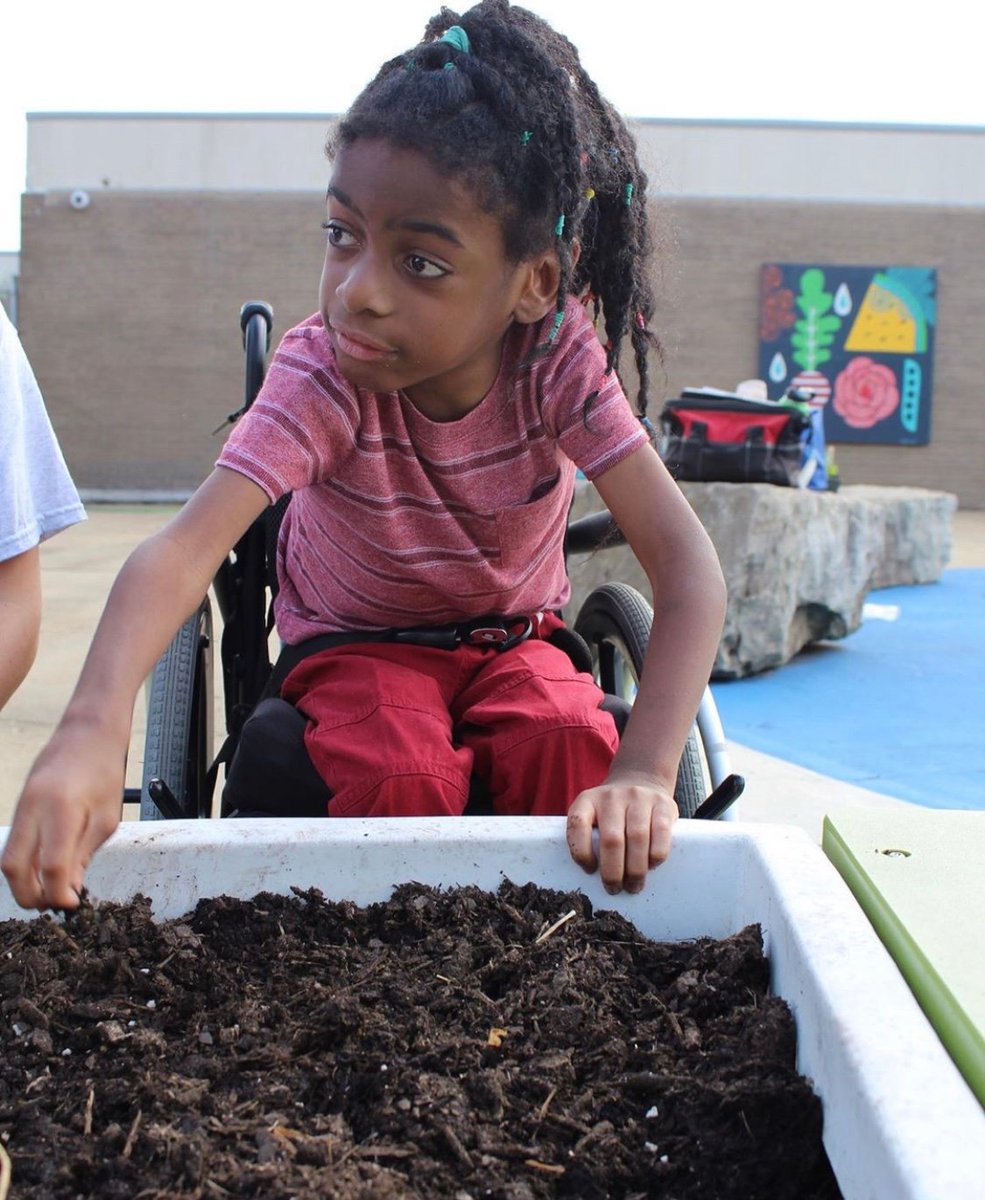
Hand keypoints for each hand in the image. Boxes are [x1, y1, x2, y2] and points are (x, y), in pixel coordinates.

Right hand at [1, 719, 124, 909]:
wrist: (87, 733)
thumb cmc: (104, 771)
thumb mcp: (106, 818)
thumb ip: (85, 854)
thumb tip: (71, 890)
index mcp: (62, 809)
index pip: (51, 865)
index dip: (59, 893)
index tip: (72, 905)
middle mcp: (33, 808)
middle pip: (15, 867)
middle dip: (30, 894)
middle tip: (52, 906)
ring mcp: (20, 805)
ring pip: (7, 857)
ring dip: (23, 882)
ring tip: (48, 892)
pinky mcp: (18, 805)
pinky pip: (13, 842)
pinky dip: (23, 863)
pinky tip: (42, 870)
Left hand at [566, 775, 677, 893]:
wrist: (641, 780)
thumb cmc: (613, 812)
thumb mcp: (593, 815)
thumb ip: (589, 837)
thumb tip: (593, 876)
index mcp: (587, 800)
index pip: (577, 825)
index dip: (581, 852)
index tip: (589, 870)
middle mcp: (612, 796)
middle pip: (612, 839)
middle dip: (613, 872)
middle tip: (615, 889)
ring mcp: (638, 797)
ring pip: (637, 838)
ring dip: (635, 870)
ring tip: (633, 886)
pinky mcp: (663, 804)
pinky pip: (661, 834)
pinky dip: (655, 856)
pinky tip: (651, 866)